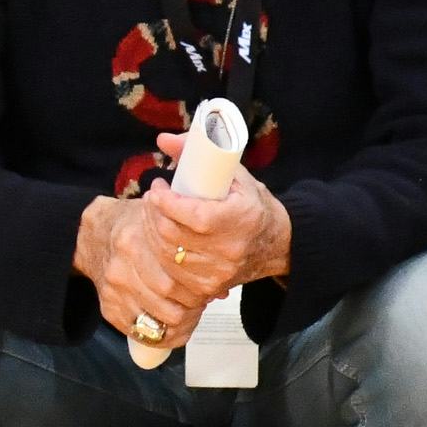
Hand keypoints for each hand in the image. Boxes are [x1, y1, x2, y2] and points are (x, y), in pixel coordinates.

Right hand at [74, 193, 207, 348]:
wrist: (92, 234)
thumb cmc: (136, 227)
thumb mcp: (163, 220)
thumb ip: (191, 244)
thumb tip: (221, 287)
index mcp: (135, 241)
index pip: (176, 281)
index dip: (199, 293)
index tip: (208, 290)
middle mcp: (121, 267)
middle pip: (169, 307)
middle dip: (191, 309)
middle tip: (200, 302)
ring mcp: (112, 291)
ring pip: (156, 324)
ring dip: (178, 324)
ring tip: (186, 312)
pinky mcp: (108, 307)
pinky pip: (139, 333)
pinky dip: (158, 334)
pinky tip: (168, 322)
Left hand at [141, 131, 292, 303]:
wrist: (275, 245)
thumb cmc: (251, 205)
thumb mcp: (234, 174)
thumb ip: (199, 152)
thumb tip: (163, 139)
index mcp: (240, 219)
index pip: (193, 216)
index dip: (166, 202)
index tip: (159, 187)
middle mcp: (230, 249)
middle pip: (171, 234)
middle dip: (153, 212)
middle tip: (153, 198)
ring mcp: (218, 273)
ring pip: (165, 254)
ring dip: (151, 231)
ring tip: (155, 215)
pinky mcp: (208, 288)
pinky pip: (169, 273)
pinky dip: (158, 254)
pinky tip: (160, 238)